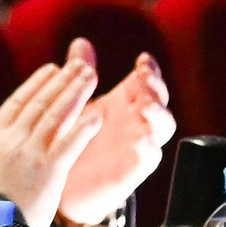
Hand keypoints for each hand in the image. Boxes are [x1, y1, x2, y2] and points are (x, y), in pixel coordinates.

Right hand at [0, 53, 100, 226]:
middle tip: (80, 64)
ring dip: (75, 93)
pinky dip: (84, 130)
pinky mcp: (48, 172)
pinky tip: (97, 116)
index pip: (17, 103)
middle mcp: (12, 141)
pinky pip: (69, 146)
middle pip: (40, 103)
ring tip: (90, 76)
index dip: (36, 83)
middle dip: (62, 81)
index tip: (51, 69)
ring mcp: (30, 154)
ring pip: (56, 116)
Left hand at [58, 43, 174, 226]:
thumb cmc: (74, 137)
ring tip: (147, 107)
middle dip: (156, 87)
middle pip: (159, 100)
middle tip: (145, 77)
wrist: (63, 184)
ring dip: (159, 115)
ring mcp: (138, 145)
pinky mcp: (133, 169)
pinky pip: (149, 159)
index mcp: (125, 102)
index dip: (150, 70)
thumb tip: (80, 42)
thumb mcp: (76, 103)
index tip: (143, 59)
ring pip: (162, 128)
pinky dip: (149, 150)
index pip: (146, 82)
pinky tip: (143, 142)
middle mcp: (137, 121)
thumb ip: (81, 74)